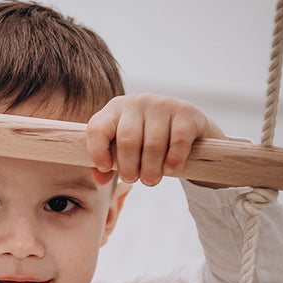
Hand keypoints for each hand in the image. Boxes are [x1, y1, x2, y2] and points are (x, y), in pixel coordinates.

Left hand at [86, 94, 226, 185]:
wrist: (186, 128)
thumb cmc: (145, 141)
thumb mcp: (122, 149)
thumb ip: (106, 164)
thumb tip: (101, 179)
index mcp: (115, 109)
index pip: (97, 129)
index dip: (97, 152)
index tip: (106, 168)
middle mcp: (137, 102)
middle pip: (127, 140)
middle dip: (129, 167)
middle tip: (134, 179)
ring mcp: (162, 104)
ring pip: (153, 144)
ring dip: (151, 169)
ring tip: (151, 179)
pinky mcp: (186, 112)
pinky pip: (178, 141)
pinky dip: (173, 160)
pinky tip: (171, 169)